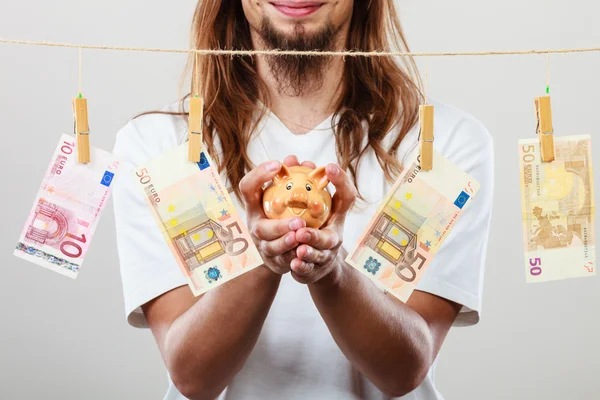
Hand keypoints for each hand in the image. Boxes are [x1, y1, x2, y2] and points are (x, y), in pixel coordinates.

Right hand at [238, 157, 310, 274]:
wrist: (280, 249)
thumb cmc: (282, 213)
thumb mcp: (283, 196)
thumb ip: (290, 177)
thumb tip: (294, 159)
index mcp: (255, 206)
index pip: (247, 188)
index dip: (258, 175)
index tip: (278, 164)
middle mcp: (255, 226)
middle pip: (260, 227)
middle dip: (279, 225)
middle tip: (298, 222)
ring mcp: (263, 246)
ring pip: (272, 248)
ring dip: (287, 243)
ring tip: (302, 237)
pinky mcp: (274, 262)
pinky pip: (284, 261)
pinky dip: (294, 257)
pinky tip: (305, 252)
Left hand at [289, 163, 357, 283]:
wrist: (317, 261)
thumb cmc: (314, 224)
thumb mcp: (315, 203)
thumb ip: (304, 182)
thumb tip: (291, 159)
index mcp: (337, 216)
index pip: (346, 197)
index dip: (341, 182)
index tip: (329, 166)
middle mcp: (335, 236)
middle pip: (331, 237)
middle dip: (317, 233)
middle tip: (301, 228)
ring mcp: (326, 256)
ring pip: (319, 256)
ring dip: (309, 251)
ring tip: (299, 248)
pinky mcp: (315, 271)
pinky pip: (308, 271)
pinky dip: (302, 267)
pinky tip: (294, 264)